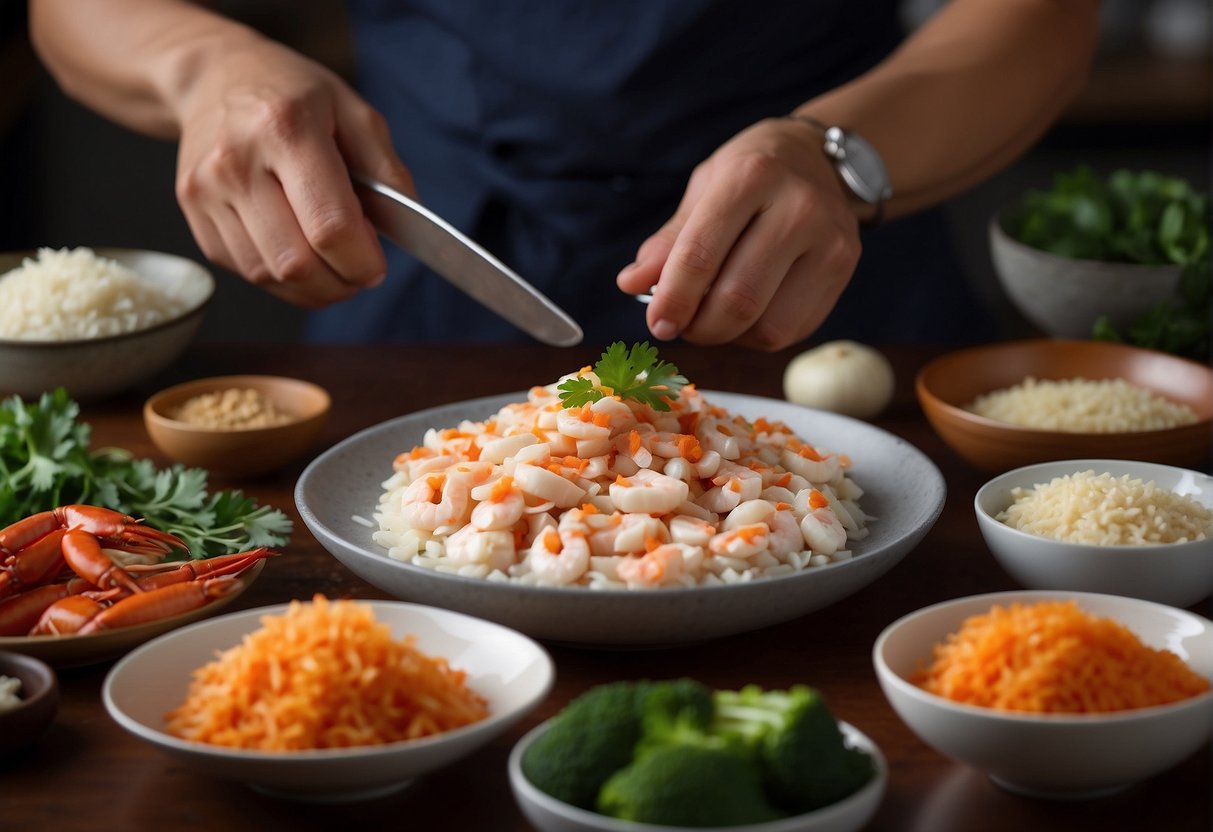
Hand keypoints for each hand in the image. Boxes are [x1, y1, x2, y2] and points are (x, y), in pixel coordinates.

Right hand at [173, 35, 413, 307]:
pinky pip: (245, 271)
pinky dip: (281, 278)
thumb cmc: (292, 94)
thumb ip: (387, 172)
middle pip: (296, 262)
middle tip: (360, 273)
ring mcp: (206, 190)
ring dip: (311, 288)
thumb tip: (405, 229)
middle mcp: (236, 162)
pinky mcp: (193, 213)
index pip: (329, 226)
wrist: (215, 75)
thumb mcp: (354, 112)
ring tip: (334, 267)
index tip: (377, 266)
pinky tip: (298, 253)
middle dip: (340, 283)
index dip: (361, 261)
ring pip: (268, 276)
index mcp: (284, 128)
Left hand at [616, 117, 861, 350]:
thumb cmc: (752, 173)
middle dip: (699, 328)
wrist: (820, 157)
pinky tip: (749, 312)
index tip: (657, 323)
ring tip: (714, 317)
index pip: (700, 255)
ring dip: (729, 336)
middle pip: (737, 300)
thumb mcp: (705, 188)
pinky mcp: (845, 269)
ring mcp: (830, 241)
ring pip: (768, 326)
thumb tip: (631, 284)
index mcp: (751, 176)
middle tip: (682, 326)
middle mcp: (798, 207)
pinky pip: (792, 330)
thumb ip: (670, 240)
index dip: (672, 299)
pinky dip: (758, 335)